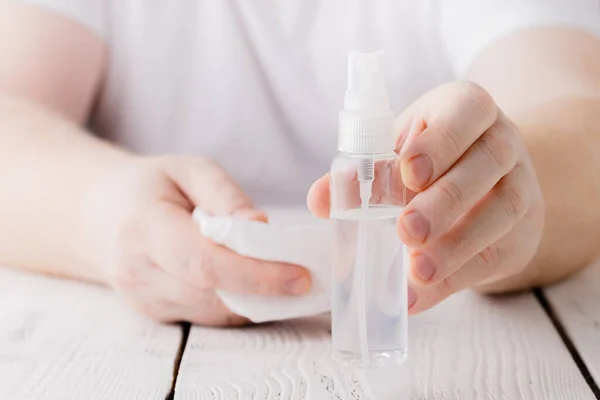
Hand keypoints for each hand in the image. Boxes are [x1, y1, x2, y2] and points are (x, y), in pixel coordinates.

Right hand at [85, 156, 310, 325]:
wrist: (102, 216)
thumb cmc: (151, 186)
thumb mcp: (189, 169)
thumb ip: (225, 196)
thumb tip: (261, 228)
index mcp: (142, 227)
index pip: (203, 263)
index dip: (255, 274)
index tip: (299, 276)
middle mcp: (137, 271)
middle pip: (212, 294)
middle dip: (264, 290)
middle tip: (302, 276)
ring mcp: (143, 298)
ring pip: (213, 313)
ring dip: (255, 300)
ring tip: (282, 277)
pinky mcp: (155, 313)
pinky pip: (206, 317)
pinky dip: (237, 304)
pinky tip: (253, 284)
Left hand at [308, 81, 543, 313]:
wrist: (486, 184)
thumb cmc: (431, 160)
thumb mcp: (397, 153)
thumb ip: (359, 174)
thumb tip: (319, 199)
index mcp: (467, 109)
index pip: (467, 111)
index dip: (441, 141)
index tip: (409, 171)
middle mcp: (501, 142)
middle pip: (487, 162)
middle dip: (446, 199)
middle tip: (407, 230)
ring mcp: (521, 185)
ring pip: (503, 210)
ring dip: (456, 245)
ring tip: (416, 270)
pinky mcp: (522, 231)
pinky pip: (496, 254)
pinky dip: (456, 277)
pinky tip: (423, 293)